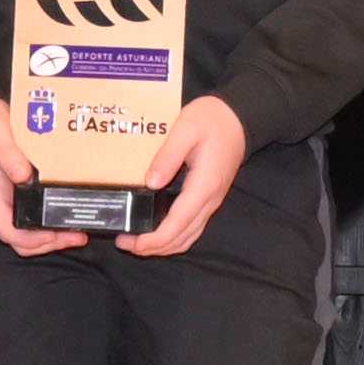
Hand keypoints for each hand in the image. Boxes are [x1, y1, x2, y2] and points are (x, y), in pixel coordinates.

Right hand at [0, 95, 88, 257]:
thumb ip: (6, 152)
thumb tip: (24, 176)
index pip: (9, 231)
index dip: (31, 239)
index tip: (52, 233)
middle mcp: (5, 202)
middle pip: (24, 240)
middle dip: (49, 243)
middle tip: (78, 235)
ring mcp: (16, 198)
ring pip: (33, 231)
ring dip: (55, 237)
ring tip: (80, 231)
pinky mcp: (26, 189)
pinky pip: (40, 213)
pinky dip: (56, 219)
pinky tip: (73, 211)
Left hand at [124, 95, 253, 256]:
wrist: (239, 117)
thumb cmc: (212, 119)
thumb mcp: (186, 129)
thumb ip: (168, 156)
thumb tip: (151, 184)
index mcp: (203, 185)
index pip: (177, 224)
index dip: (154, 240)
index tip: (133, 243)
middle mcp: (210, 200)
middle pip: (182, 238)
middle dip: (153, 247)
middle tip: (124, 242)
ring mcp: (211, 201)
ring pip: (188, 237)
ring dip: (163, 246)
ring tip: (136, 241)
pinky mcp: (209, 198)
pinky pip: (192, 227)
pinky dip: (173, 236)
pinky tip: (156, 229)